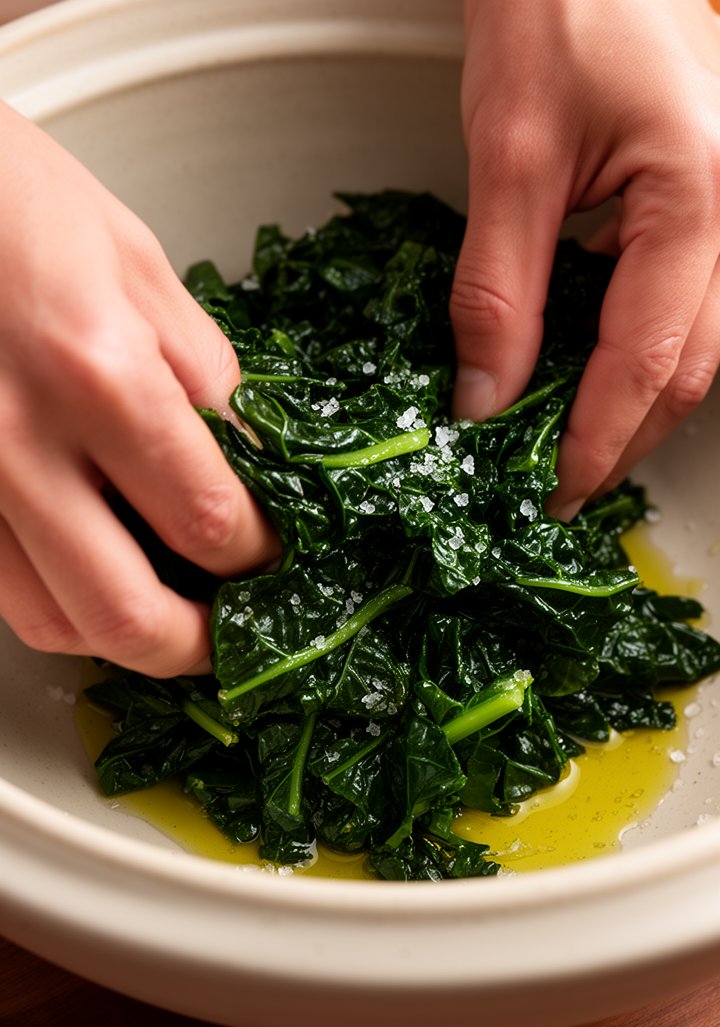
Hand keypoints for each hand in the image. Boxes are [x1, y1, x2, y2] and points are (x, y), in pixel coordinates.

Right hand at [0, 103, 277, 676]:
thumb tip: (250, 460)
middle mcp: (18, 444)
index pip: (208, 520)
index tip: (276, 556)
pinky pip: (1, 589)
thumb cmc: (12, 199)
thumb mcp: (138, 267)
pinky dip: (60, 603)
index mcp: (96, 374)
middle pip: (126, 614)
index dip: (260, 558)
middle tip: (233, 633)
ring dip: (125, 636)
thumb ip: (203, 377)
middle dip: (198, 646)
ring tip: (172, 612)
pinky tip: (97, 575)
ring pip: (51, 623)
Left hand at [451, 0, 719, 517]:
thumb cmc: (557, 12)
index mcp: (701, 196)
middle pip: (690, 368)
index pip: (650, 358)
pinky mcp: (696, 210)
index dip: (596, 437)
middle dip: (622, 439)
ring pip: (692, 345)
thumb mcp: (509, 158)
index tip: (550, 489)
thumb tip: (485, 396)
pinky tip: (580, 374)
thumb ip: (498, 291)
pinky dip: (627, 354)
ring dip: (629, 405)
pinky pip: (673, 304)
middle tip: (559, 487)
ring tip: (567, 446)